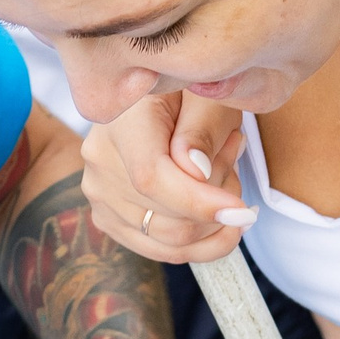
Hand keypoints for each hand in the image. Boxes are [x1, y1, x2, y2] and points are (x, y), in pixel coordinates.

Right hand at [81, 94, 252, 262]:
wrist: (157, 97)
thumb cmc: (189, 90)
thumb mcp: (207, 94)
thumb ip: (202, 129)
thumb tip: (195, 173)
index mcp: (119, 122)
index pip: (152, 179)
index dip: (199, 202)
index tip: (241, 210)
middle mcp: (99, 163)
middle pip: (164, 219)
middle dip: (216, 208)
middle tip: (236, 163)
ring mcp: (99, 194)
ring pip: (167, 242)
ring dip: (212, 223)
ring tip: (226, 177)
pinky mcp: (108, 216)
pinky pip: (159, 248)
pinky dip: (199, 239)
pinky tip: (211, 203)